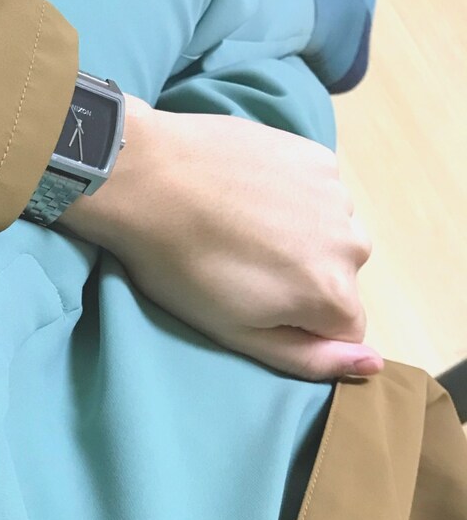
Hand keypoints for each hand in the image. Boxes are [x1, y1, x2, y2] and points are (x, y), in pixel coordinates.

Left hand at [59, 96, 382, 381]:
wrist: (146, 177)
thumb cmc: (180, 266)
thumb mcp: (237, 331)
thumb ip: (309, 357)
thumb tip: (373, 363)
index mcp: (333, 294)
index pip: (345, 331)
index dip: (299, 325)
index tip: (253, 304)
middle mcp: (350, 242)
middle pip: (341, 278)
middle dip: (303, 279)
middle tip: (241, 263)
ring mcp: (335, 192)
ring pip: (331, 233)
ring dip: (300, 234)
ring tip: (240, 226)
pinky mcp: (315, 156)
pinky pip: (318, 191)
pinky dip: (292, 196)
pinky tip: (246, 192)